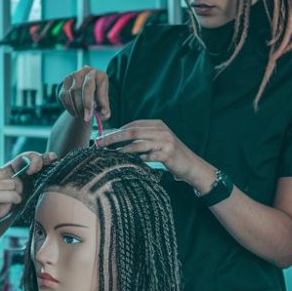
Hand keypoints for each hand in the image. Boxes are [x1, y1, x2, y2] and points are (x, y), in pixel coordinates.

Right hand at [0, 152, 52, 235]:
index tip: (37, 169)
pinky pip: (8, 196)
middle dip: (15, 191)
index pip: (8, 166)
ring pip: (12, 186)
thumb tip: (9, 188)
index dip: (26, 167)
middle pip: (12, 177)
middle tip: (4, 205)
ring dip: (11, 201)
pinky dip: (7, 206)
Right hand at [59, 66, 109, 122]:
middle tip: (86, 119)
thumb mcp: (104, 104)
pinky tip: (75, 112)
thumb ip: (105, 110)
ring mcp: (74, 75)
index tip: (92, 116)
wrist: (87, 93)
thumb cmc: (97, 99)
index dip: (93, 103)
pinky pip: (64, 95)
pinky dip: (69, 106)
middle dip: (84, 106)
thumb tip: (104, 114)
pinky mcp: (65, 81)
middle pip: (83, 88)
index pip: (95, 88)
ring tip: (81, 116)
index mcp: (100, 75)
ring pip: (72, 92)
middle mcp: (86, 71)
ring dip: (76, 107)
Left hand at [93, 120, 214, 191]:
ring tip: (111, 154)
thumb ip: (142, 139)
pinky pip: (149, 156)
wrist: (192, 166)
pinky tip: (135, 162)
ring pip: (138, 143)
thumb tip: (117, 139)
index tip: (101, 136)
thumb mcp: (157, 142)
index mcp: (157, 125)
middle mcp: (161, 130)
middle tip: (98, 143)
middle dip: (113, 137)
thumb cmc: (171, 155)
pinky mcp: (168, 154)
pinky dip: (140, 158)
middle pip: (132, 131)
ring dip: (123, 149)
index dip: (115, 130)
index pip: (132, 125)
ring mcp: (165, 141)